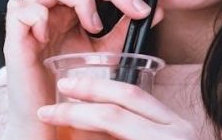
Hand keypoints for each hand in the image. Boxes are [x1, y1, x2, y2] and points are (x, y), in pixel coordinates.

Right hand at [2, 0, 164, 139]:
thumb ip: (125, 28)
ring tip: (93, 27)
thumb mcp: (105, 52)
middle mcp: (51, 3)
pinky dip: (39, 16)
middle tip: (135, 8)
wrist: (48, 116)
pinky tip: (53, 37)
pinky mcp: (14, 37)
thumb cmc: (71, 82)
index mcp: (70, 3)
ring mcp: (31, 17)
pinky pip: (19, 8)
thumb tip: (156, 9)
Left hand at [37, 77, 197, 139]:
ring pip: (113, 126)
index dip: (96, 88)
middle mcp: (174, 135)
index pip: (131, 96)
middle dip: (77, 107)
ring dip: (78, 124)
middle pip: (117, 111)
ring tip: (53, 122)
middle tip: (47, 109)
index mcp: (174, 125)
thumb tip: (93, 120)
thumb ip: (135, 131)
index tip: (68, 86)